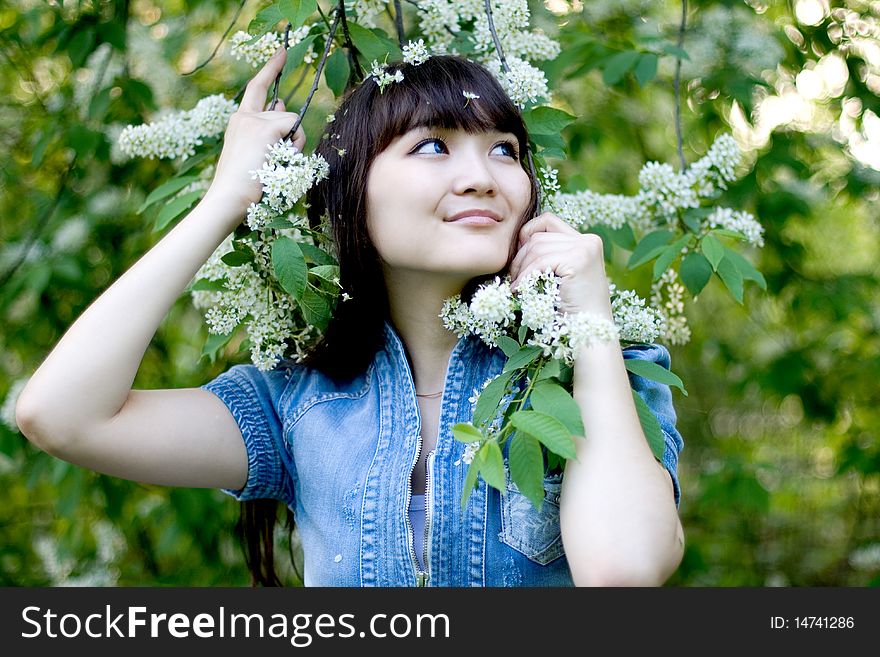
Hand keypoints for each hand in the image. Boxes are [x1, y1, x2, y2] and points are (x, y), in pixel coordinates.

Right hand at [206, 48, 306, 215]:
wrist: (229, 197)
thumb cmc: (244, 185)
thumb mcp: (257, 153)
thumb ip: (270, 130)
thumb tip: (282, 105)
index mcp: (239, 121)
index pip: (257, 88)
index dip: (270, 70)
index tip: (282, 52)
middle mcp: (245, 116)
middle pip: (284, 112)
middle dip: (290, 135)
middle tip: (276, 160)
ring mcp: (254, 121)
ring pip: (292, 123)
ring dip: (292, 146)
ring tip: (274, 165)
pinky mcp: (265, 129)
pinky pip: (293, 130)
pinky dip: (292, 148)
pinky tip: (276, 161)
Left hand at [509, 212, 612, 317]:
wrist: (589, 331)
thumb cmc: (571, 309)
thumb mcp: (560, 276)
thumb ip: (548, 256)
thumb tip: (517, 242)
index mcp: (586, 241)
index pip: (548, 221)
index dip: (527, 233)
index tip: (518, 258)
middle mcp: (588, 240)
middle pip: (538, 237)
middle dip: (519, 258)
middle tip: (513, 279)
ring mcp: (585, 248)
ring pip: (536, 248)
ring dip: (521, 269)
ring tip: (518, 287)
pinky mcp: (578, 260)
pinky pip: (540, 262)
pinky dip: (525, 277)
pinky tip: (520, 290)